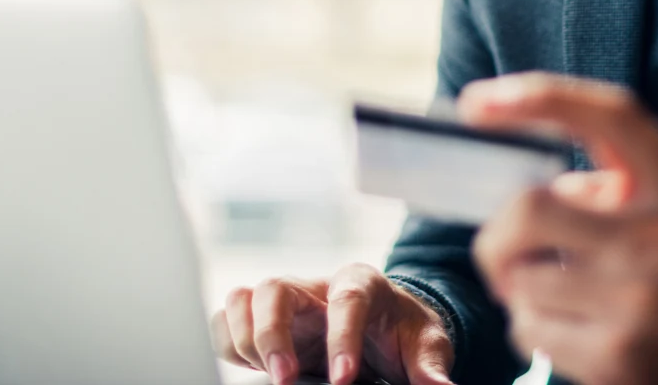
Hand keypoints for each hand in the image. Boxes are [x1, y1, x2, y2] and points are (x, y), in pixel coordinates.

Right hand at [210, 262, 454, 384]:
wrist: (384, 323)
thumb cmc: (402, 330)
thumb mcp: (426, 343)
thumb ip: (430, 366)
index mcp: (360, 283)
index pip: (346, 300)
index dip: (342, 338)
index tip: (343, 379)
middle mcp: (315, 286)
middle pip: (276, 289)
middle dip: (273, 334)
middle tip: (284, 379)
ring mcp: (286, 301)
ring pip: (244, 299)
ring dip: (246, 338)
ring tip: (269, 374)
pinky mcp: (263, 319)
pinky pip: (227, 319)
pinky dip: (229, 342)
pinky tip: (251, 366)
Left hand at [459, 73, 657, 384]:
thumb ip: (613, 174)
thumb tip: (528, 182)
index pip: (613, 116)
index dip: (542, 96)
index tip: (477, 102)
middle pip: (531, 209)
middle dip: (499, 232)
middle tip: (504, 248)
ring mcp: (641, 302)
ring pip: (520, 277)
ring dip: (519, 284)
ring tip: (556, 291)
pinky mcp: (616, 357)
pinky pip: (527, 327)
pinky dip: (530, 324)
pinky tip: (568, 326)